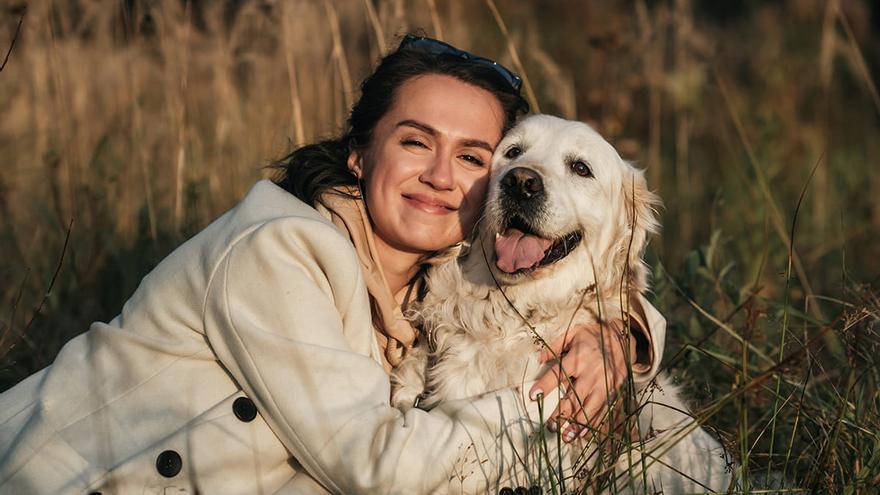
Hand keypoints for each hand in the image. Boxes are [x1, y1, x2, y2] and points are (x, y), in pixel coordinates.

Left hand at [529, 319, 632, 441]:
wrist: (623, 337)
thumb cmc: (593, 335)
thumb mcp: (574, 332)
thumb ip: (555, 345)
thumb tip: (539, 358)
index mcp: (579, 357)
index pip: (559, 373)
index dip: (546, 385)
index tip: (533, 396)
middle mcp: (592, 372)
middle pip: (575, 396)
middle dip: (561, 412)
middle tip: (549, 425)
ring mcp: (605, 382)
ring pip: (590, 407)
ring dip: (578, 424)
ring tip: (565, 436)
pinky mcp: (614, 389)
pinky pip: (603, 409)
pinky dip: (593, 423)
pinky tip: (584, 434)